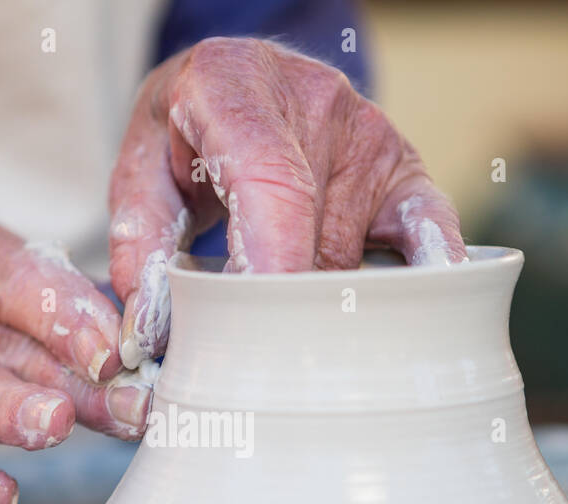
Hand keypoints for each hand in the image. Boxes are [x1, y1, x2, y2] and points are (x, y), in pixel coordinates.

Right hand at [0, 219, 154, 503]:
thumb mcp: (4, 301)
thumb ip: (76, 317)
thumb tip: (167, 350)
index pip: (26, 279)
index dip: (77, 314)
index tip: (125, 348)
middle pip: (13, 343)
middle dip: (79, 377)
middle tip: (133, 404)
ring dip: (12, 410)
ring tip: (54, 426)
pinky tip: (0, 496)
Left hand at [108, 37, 466, 367]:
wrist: (238, 79)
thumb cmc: (183, 135)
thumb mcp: (139, 177)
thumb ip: (139, 249)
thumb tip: (154, 330)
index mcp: (232, 88)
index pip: (270, 183)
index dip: (271, 262)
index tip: (260, 331)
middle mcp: (314, 101)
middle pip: (313, 239)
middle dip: (282, 308)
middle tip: (248, 360)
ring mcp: (369, 132)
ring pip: (351, 257)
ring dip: (316, 305)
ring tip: (282, 325)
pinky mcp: (405, 165)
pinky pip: (429, 231)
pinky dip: (424, 277)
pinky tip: (418, 315)